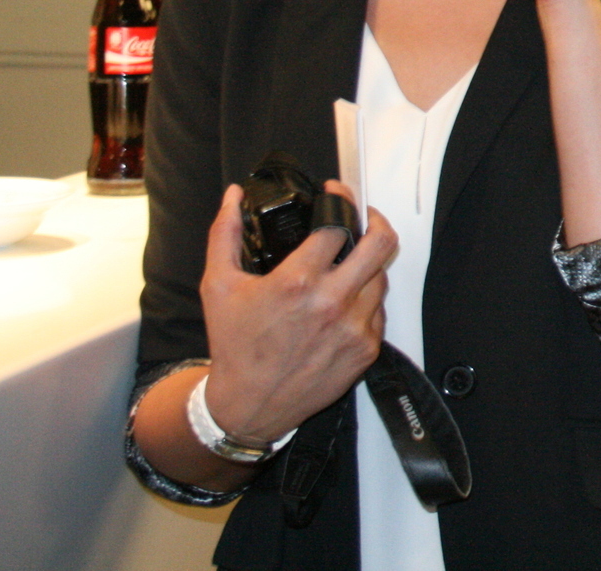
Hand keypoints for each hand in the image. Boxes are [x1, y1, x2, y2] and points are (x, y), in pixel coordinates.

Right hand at [200, 181, 396, 442]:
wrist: (249, 405)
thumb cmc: (234, 346)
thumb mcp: (218, 285)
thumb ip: (225, 234)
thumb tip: (233, 196)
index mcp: (297, 282)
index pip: (338, 226)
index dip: (340, 202)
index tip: (336, 195)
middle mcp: (331, 303)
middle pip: (381, 244)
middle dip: (375, 222)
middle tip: (363, 219)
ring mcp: (354, 327)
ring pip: (382, 277)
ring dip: (368, 265)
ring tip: (348, 265)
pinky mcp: (366, 349)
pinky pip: (379, 310)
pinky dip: (366, 300)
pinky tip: (345, 301)